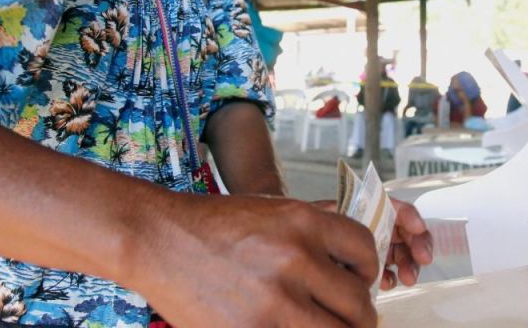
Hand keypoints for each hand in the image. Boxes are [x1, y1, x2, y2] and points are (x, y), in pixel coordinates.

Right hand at [134, 193, 379, 327]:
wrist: (158, 240)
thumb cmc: (213, 225)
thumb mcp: (271, 210)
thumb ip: (314, 231)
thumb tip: (354, 260)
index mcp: (303, 222)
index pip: (365, 251)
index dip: (368, 271)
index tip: (361, 283)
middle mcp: (295, 259)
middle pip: (359, 303)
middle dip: (360, 316)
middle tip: (351, 320)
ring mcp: (275, 302)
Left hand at [312, 198, 433, 290]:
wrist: (295, 238)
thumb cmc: (308, 222)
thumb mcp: (324, 216)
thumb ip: (344, 220)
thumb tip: (368, 230)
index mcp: (367, 208)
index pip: (394, 206)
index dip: (410, 215)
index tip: (418, 227)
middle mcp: (375, 224)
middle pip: (405, 230)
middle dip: (417, 244)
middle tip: (422, 260)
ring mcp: (375, 244)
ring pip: (402, 251)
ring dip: (410, 263)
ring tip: (407, 278)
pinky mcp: (371, 264)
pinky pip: (390, 270)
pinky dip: (393, 276)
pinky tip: (388, 282)